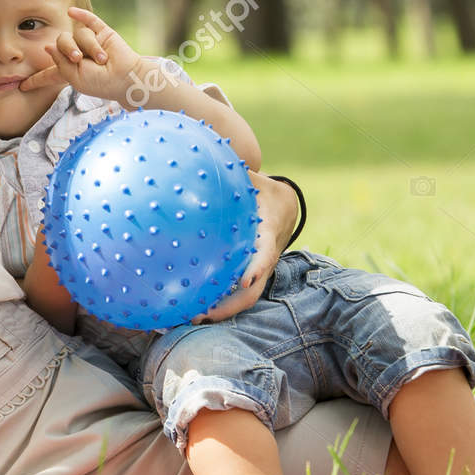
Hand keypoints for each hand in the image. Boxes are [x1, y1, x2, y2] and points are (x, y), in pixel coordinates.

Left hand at [18, 7, 145, 100]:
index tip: (22, 86)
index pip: (50, 74)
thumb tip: (49, 46)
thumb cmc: (101, 83)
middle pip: (61, 42)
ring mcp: (90, 42)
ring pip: (78, 34)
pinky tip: (71, 11)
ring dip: (88, 46)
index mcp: (69, 71)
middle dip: (68, 50)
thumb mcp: (74, 78)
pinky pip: (89, 19)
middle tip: (79, 59)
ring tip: (101, 58)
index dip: (37, 79)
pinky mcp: (102, 32)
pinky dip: (80, 14)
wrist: (125, 77)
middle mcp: (77, 55)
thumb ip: (59, 63)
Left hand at [193, 171, 296, 323]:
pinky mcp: (249, 275)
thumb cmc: (262, 189)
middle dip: (230, 305)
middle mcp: (265, 257)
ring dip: (221, 311)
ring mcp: (259, 270)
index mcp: (268, 233)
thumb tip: (203, 158)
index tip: (244, 279)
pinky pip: (236, 293)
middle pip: (254, 290)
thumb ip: (232, 173)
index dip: (257, 267)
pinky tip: (190, 306)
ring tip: (190, 317)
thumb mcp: (252, 179)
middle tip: (202, 313)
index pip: (266, 253)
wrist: (284, 206)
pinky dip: (217, 302)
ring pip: (245, 298)